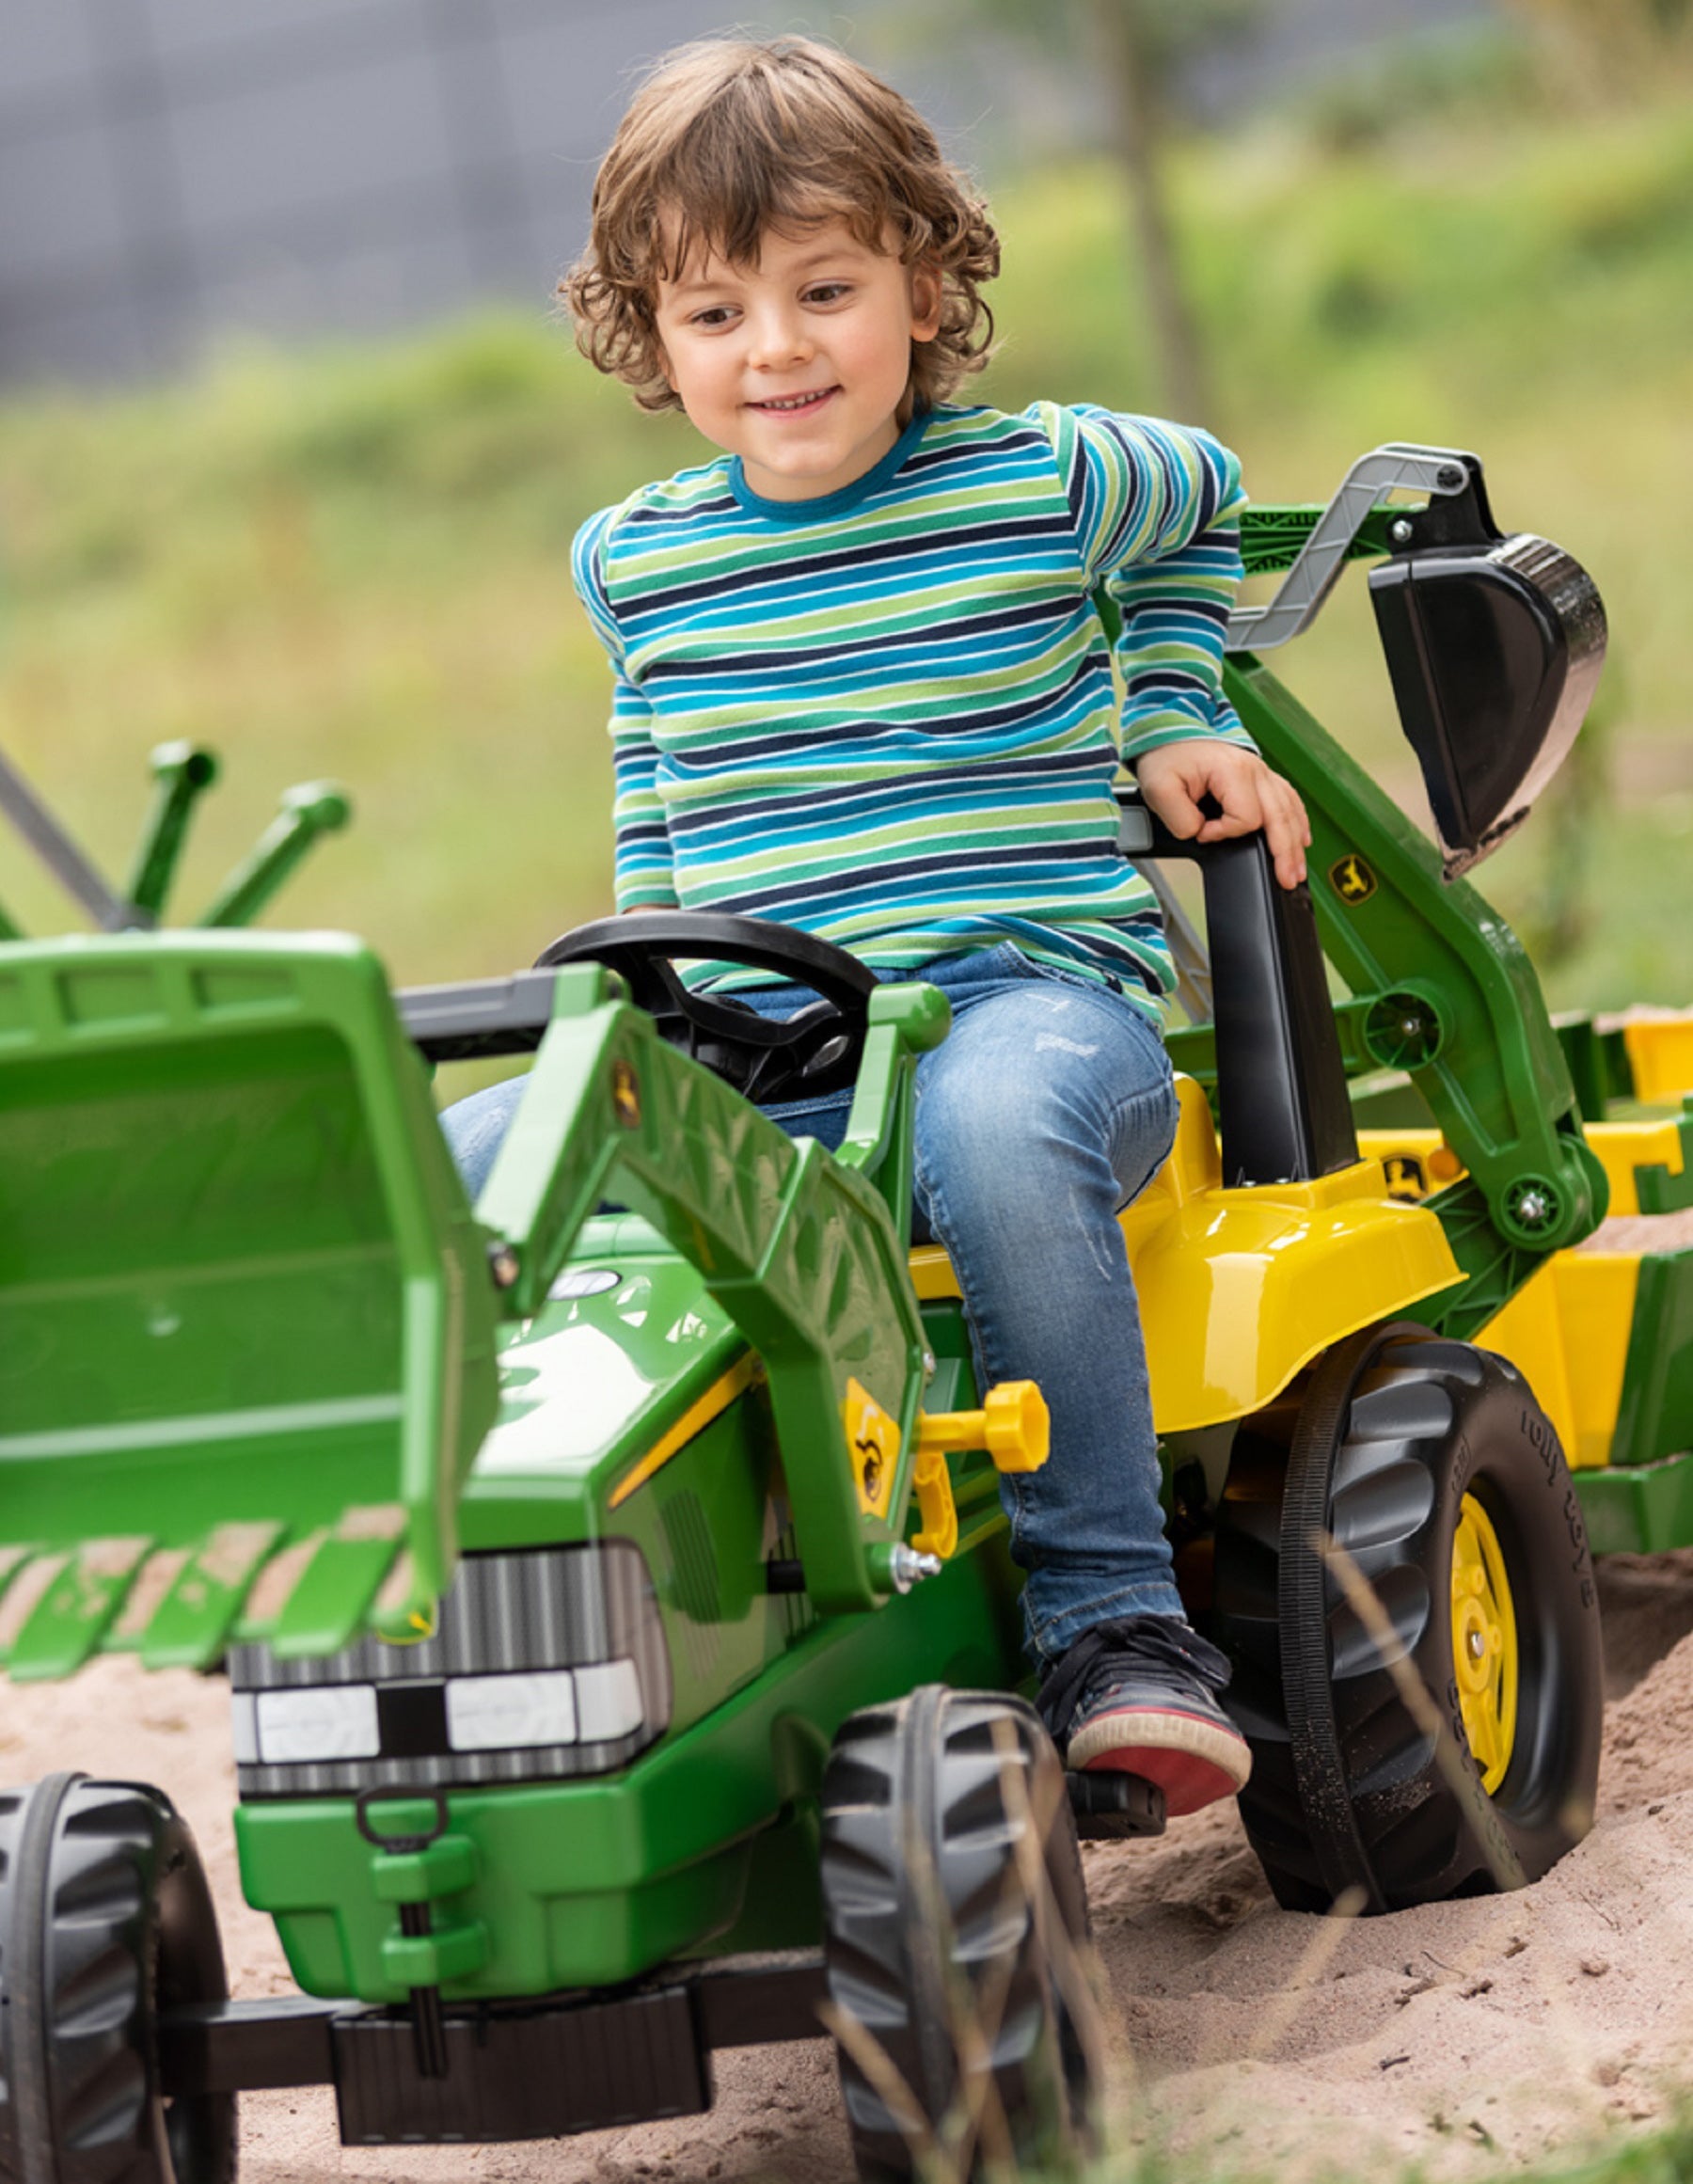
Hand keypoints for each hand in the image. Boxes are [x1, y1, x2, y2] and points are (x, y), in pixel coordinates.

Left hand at [1134, 739, 1310, 890]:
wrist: (1169, 735)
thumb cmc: (1166, 757)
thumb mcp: (1159, 788)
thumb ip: (1179, 818)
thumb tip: (1200, 834)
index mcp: (1232, 771)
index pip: (1245, 818)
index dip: (1223, 833)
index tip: (1202, 831)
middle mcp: (1254, 770)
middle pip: (1280, 818)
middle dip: (1284, 852)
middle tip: (1286, 879)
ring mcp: (1261, 773)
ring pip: (1289, 811)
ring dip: (1295, 842)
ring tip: (1296, 870)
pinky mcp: (1260, 777)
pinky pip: (1288, 799)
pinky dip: (1297, 821)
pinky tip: (1301, 838)